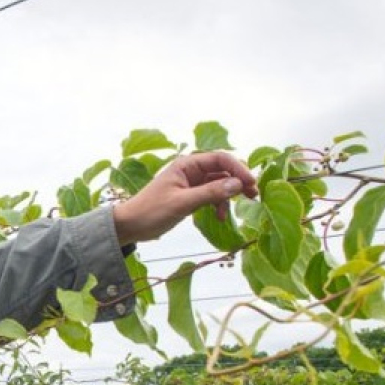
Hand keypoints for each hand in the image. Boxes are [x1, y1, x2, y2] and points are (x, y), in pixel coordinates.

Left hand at [113, 152, 256, 244]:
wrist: (131, 225)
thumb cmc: (151, 211)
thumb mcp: (182, 203)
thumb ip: (209, 193)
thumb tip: (237, 184)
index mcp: (187, 164)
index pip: (220, 159)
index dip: (238, 169)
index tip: (250, 183)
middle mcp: (191, 170)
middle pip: (223, 170)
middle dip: (238, 181)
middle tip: (253, 195)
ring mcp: (192, 183)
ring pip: (219, 183)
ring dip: (229, 195)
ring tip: (233, 210)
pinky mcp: (191, 195)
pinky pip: (212, 195)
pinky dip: (218, 204)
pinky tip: (219, 216)